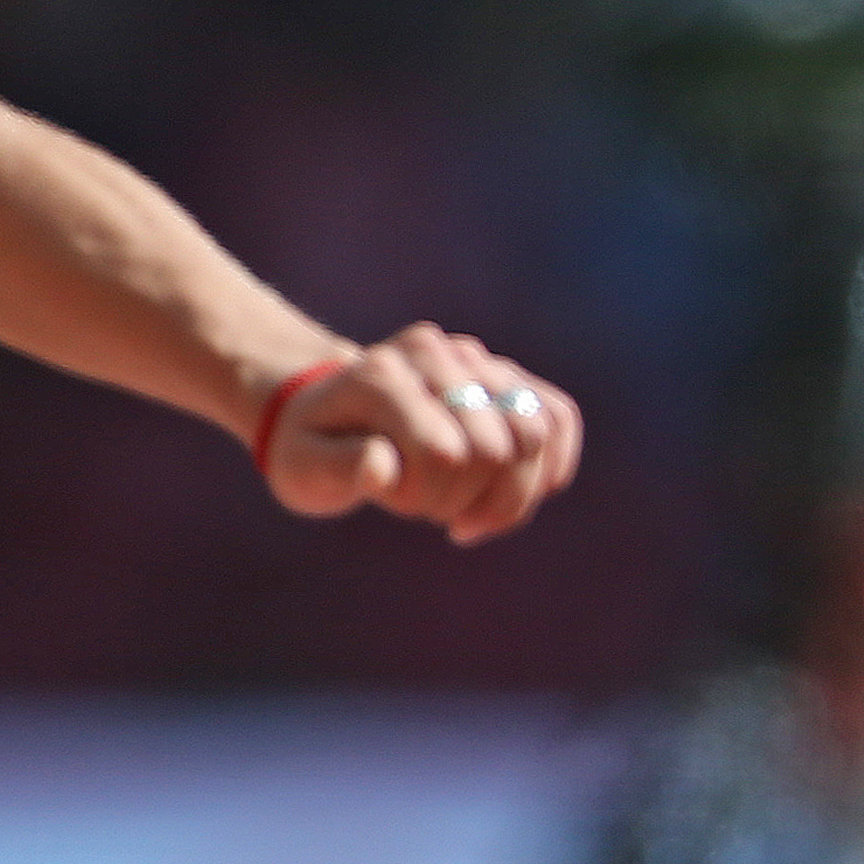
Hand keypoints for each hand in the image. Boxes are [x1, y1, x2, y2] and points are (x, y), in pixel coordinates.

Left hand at [261, 324, 583, 543]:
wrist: (327, 413)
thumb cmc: (314, 451)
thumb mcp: (304, 471)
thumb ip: (339, 470)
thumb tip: (382, 466)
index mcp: (380, 375)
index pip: (444, 454)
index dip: (431, 498)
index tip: (397, 504)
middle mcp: (433, 353)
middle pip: (499, 446)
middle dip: (474, 499)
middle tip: (436, 510)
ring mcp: (475, 358)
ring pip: (538, 432)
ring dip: (515, 490)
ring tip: (477, 509)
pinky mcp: (507, 374)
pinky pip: (559, 415)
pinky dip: (552, 463)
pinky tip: (531, 492)